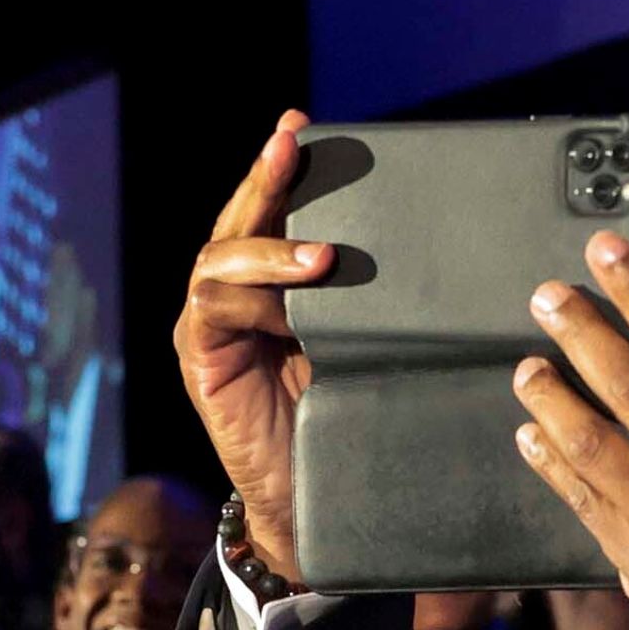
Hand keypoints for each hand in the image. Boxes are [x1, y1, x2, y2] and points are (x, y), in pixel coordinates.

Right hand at [173, 108, 329, 580]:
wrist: (307, 502)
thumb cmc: (339, 425)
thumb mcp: (362, 350)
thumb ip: (370, 306)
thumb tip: (428, 256)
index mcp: (274, 286)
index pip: (274, 215)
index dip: (284, 171)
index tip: (305, 127)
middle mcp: (236, 294)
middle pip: (241, 219)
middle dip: (266, 177)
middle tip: (290, 139)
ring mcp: (213, 321)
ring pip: (222, 256)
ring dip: (267, 244)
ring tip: (321, 253)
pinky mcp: (201, 354)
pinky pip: (213, 304)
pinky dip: (252, 292)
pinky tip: (292, 297)